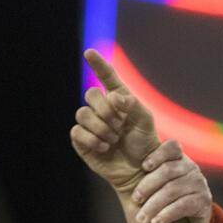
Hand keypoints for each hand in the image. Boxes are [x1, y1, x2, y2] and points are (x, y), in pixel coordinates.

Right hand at [70, 48, 160, 192]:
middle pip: (91, 95)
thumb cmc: (144, 145)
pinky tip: (105, 147)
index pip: (106, 78)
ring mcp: (90, 124)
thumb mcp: (145, 121)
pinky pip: (77, 131)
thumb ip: (133, 104)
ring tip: (114, 140)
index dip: (98, 64)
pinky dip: (93, 140)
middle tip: (120, 126)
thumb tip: (115, 96)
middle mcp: (101, 109)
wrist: (140, 170)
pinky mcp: (81, 140)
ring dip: (101, 128)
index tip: (89, 52)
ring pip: (83, 114)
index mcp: (118, 101)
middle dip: (106, 111)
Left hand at [129, 139, 212, 222]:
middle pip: (168, 171)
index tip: (143, 167)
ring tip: (141, 219)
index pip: (172, 147)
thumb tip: (106, 154)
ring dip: (154, 205)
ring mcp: (199, 184)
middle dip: (148, 186)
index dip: (157, 155)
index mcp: (179, 158)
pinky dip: (167, 215)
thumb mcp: (156, 181)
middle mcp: (192, 168)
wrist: (189, 221)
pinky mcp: (204, 202)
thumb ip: (143, 170)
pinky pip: (183, 206)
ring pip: (173, 190)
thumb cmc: (165, 198)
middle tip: (135, 200)